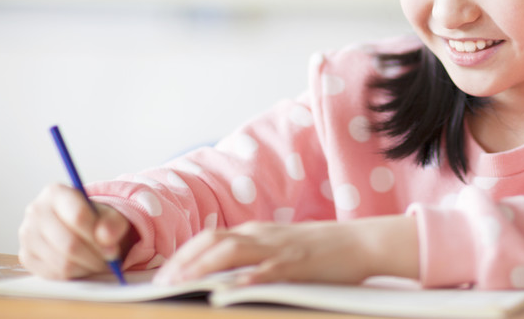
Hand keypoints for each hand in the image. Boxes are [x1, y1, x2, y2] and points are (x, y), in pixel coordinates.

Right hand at [18, 183, 133, 278]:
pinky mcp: (26, 256)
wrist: (77, 227)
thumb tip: (107, 238)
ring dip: (87, 267)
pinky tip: (85, 266)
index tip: (113, 245)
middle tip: (110, 259)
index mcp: (55, 193)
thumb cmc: (94, 218)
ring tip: (100, 262)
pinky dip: (75, 274)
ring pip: (62, 262)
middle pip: (69, 244)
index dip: (99, 235)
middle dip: (95, 256)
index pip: (78, 216)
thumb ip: (113, 223)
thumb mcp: (110, 215)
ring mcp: (27, 235)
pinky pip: (54, 274)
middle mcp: (35, 211)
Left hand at [153, 215, 418, 286]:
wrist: (362, 241)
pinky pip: (263, 271)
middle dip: (181, 262)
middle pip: (211, 241)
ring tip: (180, 286)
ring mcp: (278, 248)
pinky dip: (242, 280)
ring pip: (229, 252)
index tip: (163, 275)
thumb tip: (224, 279)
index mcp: (257, 232)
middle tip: (161, 285)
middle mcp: (262, 236)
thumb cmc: (324, 250)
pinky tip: (227, 292)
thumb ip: (255, 258)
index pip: (208, 238)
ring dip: (200, 269)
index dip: (182, 255)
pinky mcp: (295, 264)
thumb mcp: (282, 248)